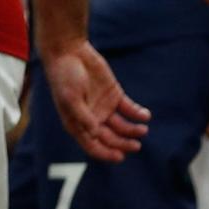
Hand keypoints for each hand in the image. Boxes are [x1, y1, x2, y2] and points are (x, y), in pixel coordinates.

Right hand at [40, 39, 149, 163]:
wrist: (68, 52)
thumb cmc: (63, 76)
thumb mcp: (70, 98)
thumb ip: (83, 116)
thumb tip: (95, 134)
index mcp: (77, 123)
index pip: (92, 145)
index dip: (106, 153)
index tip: (120, 156)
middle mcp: (92, 118)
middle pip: (110, 138)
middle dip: (123, 144)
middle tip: (136, 145)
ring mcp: (104, 107)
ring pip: (122, 126)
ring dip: (133, 131)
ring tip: (143, 130)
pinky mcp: (114, 95)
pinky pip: (129, 109)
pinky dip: (138, 114)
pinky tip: (144, 116)